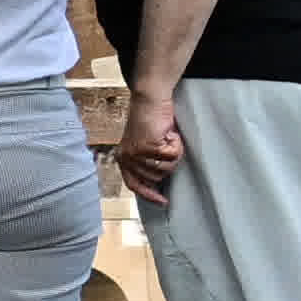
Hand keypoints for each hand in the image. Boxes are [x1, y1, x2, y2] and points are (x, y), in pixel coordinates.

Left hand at [121, 83, 181, 202]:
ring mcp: (136, 152)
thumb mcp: (145, 144)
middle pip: (157, 176)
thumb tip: (159, 182)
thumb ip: (147, 161)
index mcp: (124, 158)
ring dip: (174, 152)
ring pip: (166, 167)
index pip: (134, 185)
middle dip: (169, 162)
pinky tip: (170, 133)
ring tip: (168, 137)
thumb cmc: (151, 119)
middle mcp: (127, 158)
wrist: (150, 98)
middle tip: (169, 144)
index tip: (163, 201)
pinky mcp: (147, 145)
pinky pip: (172, 155)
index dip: (149, 195)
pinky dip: (177, 144)